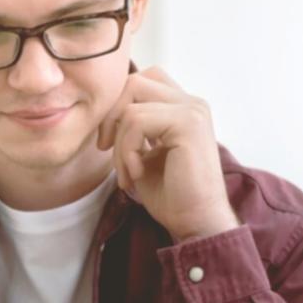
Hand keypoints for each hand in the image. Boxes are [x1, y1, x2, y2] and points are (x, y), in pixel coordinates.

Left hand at [96, 66, 239, 242]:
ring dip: (119, 143)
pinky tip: (137, 173)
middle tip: (106, 148)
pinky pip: (136, 121)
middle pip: (135, 82)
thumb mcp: (144, 154)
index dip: (117, 106)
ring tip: (128, 172)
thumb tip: (107, 115)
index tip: (108, 142)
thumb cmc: (171, 194)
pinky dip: (127, 150)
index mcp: (183, 108)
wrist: (196, 221)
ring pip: (131, 105)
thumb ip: (132, 129)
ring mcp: (192, 111)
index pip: (142, 82)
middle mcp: (192, 103)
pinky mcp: (188, 123)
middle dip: (111, 116)